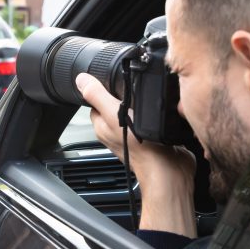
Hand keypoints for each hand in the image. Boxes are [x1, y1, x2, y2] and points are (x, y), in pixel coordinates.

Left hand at [77, 73, 195, 236]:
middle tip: (133, 87)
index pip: (94, 102)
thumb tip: (80, 79)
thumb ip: (97, 96)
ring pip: (132, 113)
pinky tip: (158, 111)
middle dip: (123, 95)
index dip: (101, 89)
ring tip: (146, 99)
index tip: (111, 79)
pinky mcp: (151, 138)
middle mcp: (116, 132)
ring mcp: (134, 136)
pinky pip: (149, 121)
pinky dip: (153, 114)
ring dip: (140, 105)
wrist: (169, 170)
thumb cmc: (141, 147)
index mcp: (102, 126)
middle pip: (115, 105)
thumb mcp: (114, 114)